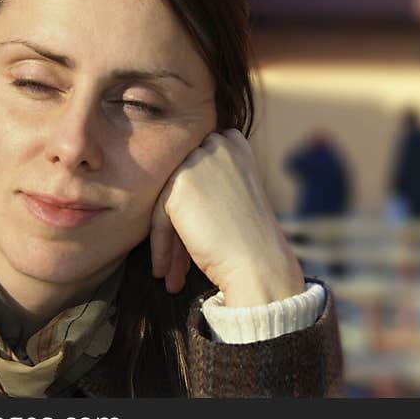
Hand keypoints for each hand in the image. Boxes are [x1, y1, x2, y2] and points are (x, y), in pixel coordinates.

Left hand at [150, 129, 304, 306]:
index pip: (197, 169)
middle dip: (178, 227)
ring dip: (169, 242)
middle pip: (180, 187)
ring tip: (171, 275)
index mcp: (235, 144)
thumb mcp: (237, 195)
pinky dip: (161, 247)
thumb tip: (177, 194)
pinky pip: (159, 218)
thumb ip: (210, 183)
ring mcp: (197, 162)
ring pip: (167, 203)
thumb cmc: (253, 240)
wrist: (260, 264)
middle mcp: (216, 145)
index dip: (193, 207)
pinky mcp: (179, 186)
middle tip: (179, 264)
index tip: (191, 239)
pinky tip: (166, 273)